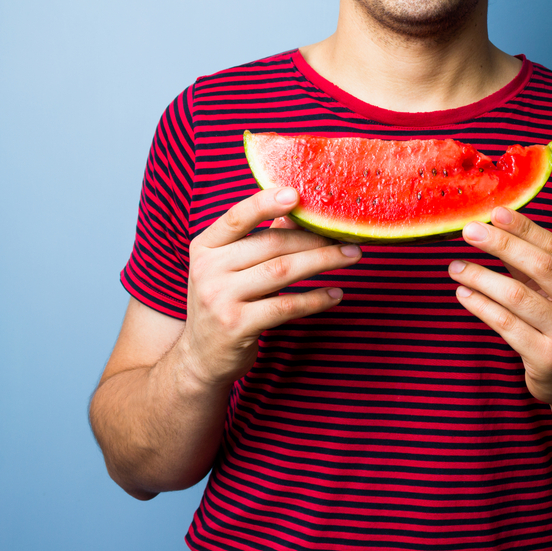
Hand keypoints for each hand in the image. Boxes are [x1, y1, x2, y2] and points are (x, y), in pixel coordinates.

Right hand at [179, 186, 361, 388]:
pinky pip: (285, 307)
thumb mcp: (231, 268)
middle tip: (347, 235)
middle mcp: (208, 269)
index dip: (266, 203)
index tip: (297, 193)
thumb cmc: (224, 303)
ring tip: (351, 256)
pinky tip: (335, 293)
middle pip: (271, 244)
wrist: (200, 357)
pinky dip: (315, 299)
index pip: (238, 217)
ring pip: (282, 271)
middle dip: (314, 238)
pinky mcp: (236, 326)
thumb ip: (261, 240)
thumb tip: (300, 212)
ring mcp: (219, 298)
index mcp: (205, 247)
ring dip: (322, 261)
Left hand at [448, 207, 551, 407]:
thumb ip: (534, 266)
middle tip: (470, 231)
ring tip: (456, 266)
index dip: (525, 228)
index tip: (495, 212)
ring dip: (481, 277)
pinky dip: (480, 305)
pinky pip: (506, 325)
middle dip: (502, 245)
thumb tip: (495, 226)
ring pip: (517, 297)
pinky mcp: (548, 359)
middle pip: (541, 267)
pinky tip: (463, 294)